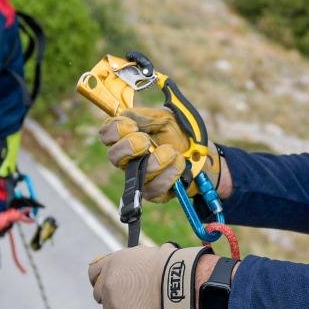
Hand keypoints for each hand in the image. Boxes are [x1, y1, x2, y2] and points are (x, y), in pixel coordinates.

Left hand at [87, 243, 207, 308]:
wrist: (180, 281)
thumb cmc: (171, 265)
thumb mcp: (147, 254)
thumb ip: (134, 263)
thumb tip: (137, 265)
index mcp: (113, 262)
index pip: (93, 272)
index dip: (100, 280)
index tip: (106, 285)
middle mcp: (108, 282)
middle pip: (100, 295)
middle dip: (111, 300)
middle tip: (128, 302)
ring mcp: (113, 303)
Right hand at [98, 107, 221, 202]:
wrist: (201, 155)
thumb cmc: (179, 135)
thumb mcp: (164, 118)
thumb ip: (146, 117)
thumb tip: (127, 116)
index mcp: (128, 136)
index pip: (107, 134)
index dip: (115, 129)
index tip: (133, 125)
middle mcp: (129, 159)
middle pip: (113, 156)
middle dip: (129, 146)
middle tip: (146, 141)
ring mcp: (140, 177)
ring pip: (136, 174)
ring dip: (157, 160)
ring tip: (173, 152)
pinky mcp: (154, 192)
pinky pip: (154, 188)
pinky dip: (169, 174)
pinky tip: (180, 164)